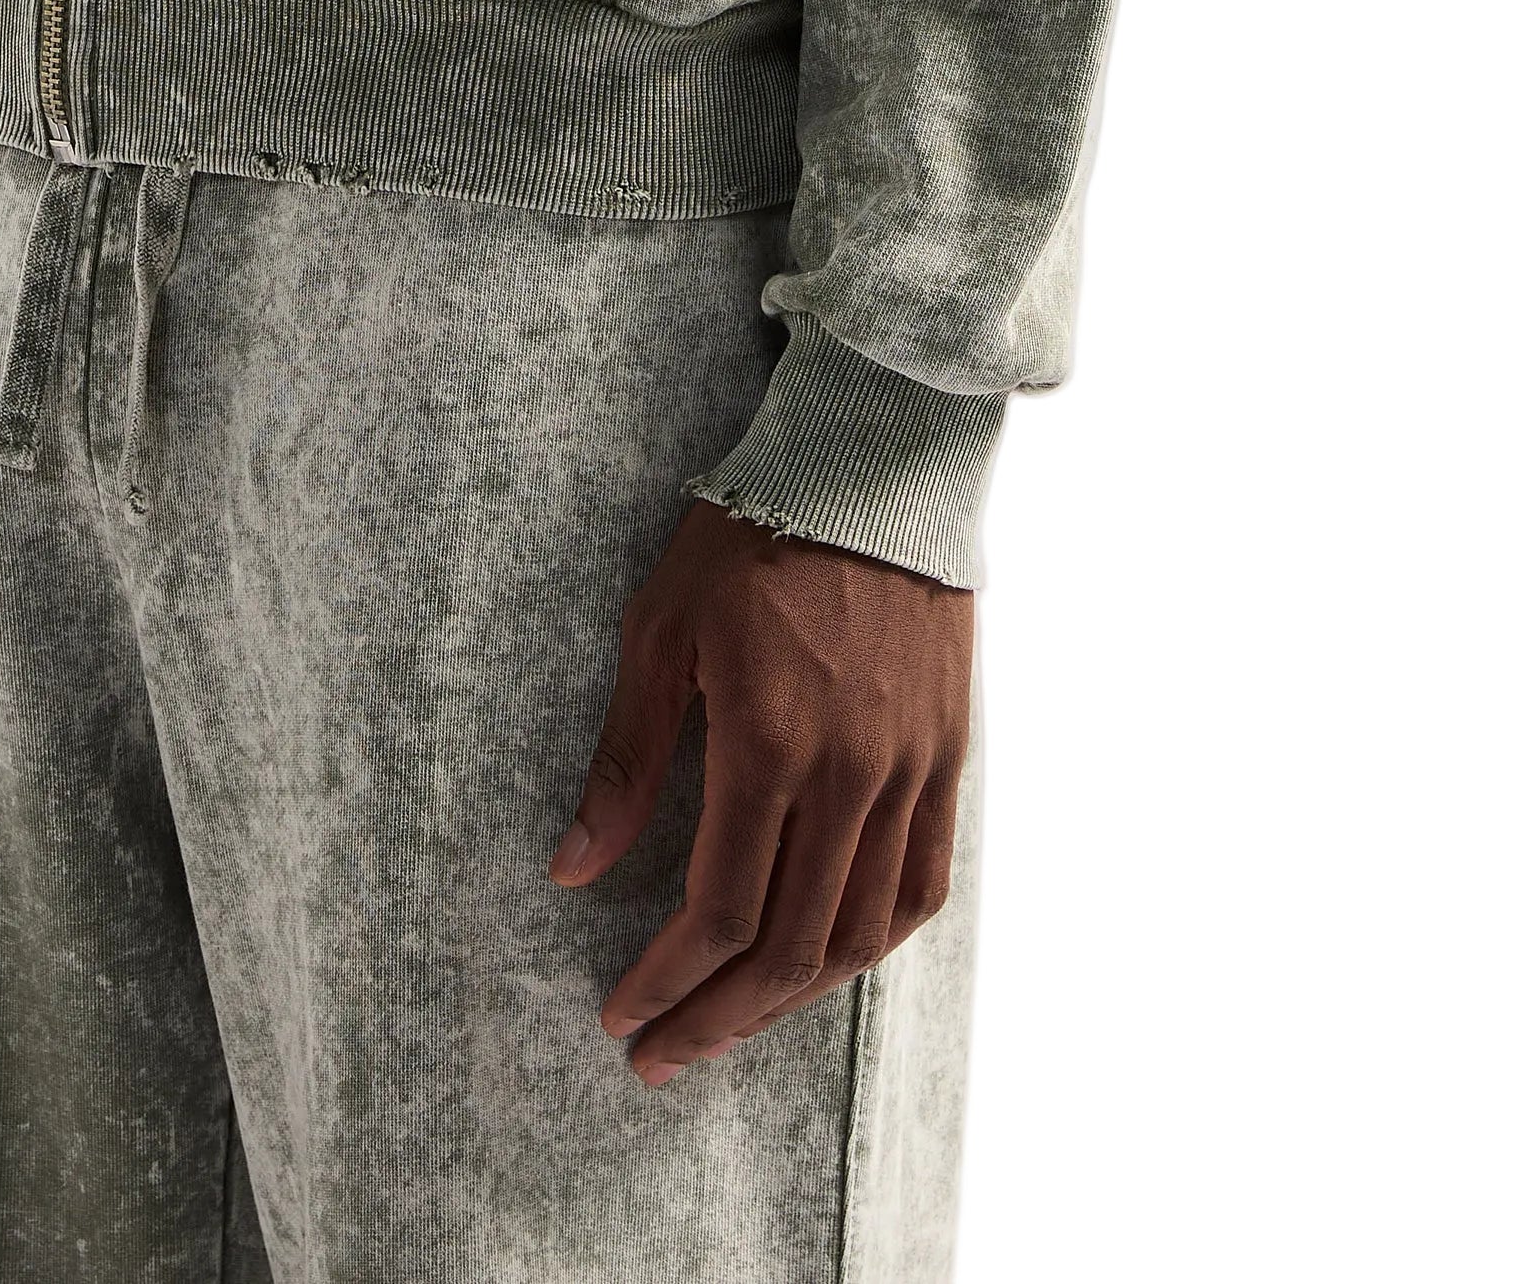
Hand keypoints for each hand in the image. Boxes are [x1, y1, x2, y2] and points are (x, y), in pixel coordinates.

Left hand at [549, 498, 971, 1080]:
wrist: (872, 464)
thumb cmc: (749, 535)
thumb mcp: (660, 629)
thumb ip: (625, 760)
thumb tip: (573, 871)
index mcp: (770, 741)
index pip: (719, 910)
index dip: (666, 979)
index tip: (620, 1013)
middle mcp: (850, 773)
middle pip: (787, 947)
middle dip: (715, 1018)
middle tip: (658, 1056)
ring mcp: (909, 770)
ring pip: (857, 935)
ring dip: (789, 1002)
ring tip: (729, 1027)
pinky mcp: (947, 757)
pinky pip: (921, 886)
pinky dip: (873, 945)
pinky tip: (824, 967)